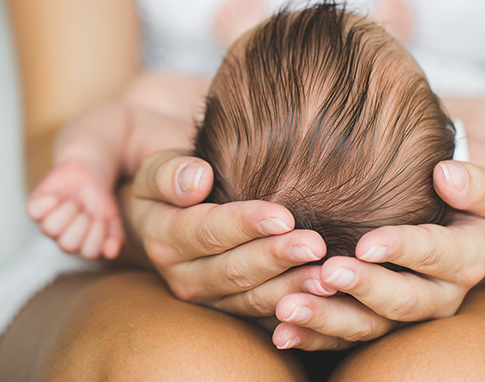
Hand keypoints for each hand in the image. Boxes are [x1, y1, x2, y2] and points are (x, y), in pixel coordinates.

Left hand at [27, 159, 123, 259]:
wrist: (89, 173)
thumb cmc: (99, 201)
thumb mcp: (113, 218)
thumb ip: (115, 237)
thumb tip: (112, 253)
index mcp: (82, 244)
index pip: (89, 252)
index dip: (97, 235)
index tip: (101, 218)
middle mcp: (62, 238)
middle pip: (68, 245)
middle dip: (81, 224)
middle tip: (85, 211)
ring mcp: (47, 224)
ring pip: (49, 229)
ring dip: (66, 212)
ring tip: (73, 202)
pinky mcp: (34, 208)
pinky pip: (34, 211)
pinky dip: (47, 202)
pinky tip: (57, 196)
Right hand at [122, 150, 334, 313]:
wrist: (175, 211)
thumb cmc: (175, 181)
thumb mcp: (157, 169)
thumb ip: (169, 173)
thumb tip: (197, 179)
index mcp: (164, 239)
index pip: (208, 231)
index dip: (246, 225)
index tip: (284, 217)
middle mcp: (184, 277)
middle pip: (235, 270)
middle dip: (277, 258)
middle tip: (316, 246)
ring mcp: (210, 299)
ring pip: (253, 299)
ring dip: (292, 289)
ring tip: (327, 277)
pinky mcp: (234, 311)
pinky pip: (266, 316)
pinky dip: (296, 310)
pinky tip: (324, 300)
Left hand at [268, 161, 484, 350]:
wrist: (451, 227)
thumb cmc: (460, 198)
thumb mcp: (482, 189)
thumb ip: (473, 183)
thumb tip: (445, 174)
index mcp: (465, 260)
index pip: (436, 255)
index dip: (403, 249)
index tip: (366, 243)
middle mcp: (440, 297)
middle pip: (402, 301)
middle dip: (363, 288)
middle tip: (327, 272)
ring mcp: (406, 317)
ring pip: (369, 327)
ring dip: (327, 319)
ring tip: (289, 307)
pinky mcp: (378, 327)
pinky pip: (344, 340)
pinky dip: (312, 337)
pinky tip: (282, 330)